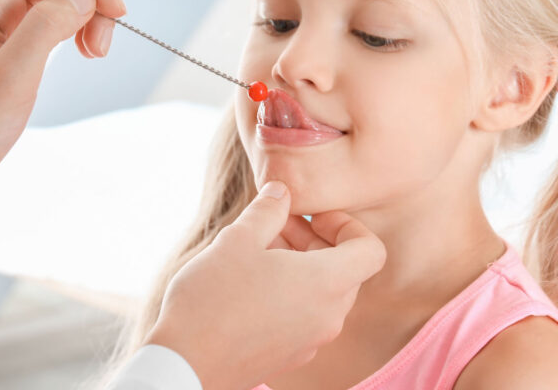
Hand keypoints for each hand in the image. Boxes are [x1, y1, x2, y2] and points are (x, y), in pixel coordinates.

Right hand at [146, 181, 386, 389]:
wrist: (186, 365)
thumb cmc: (212, 299)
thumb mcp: (238, 239)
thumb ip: (268, 210)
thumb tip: (281, 192)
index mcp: (327, 283)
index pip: (372, 250)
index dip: (347, 226)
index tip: (312, 217)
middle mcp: (329, 316)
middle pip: (347, 270)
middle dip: (316, 241)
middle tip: (277, 226)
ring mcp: (312, 340)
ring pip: (324, 293)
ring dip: (302, 266)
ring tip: (258, 251)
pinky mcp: (291, 355)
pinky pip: (306, 316)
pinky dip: (291, 294)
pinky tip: (251, 285)